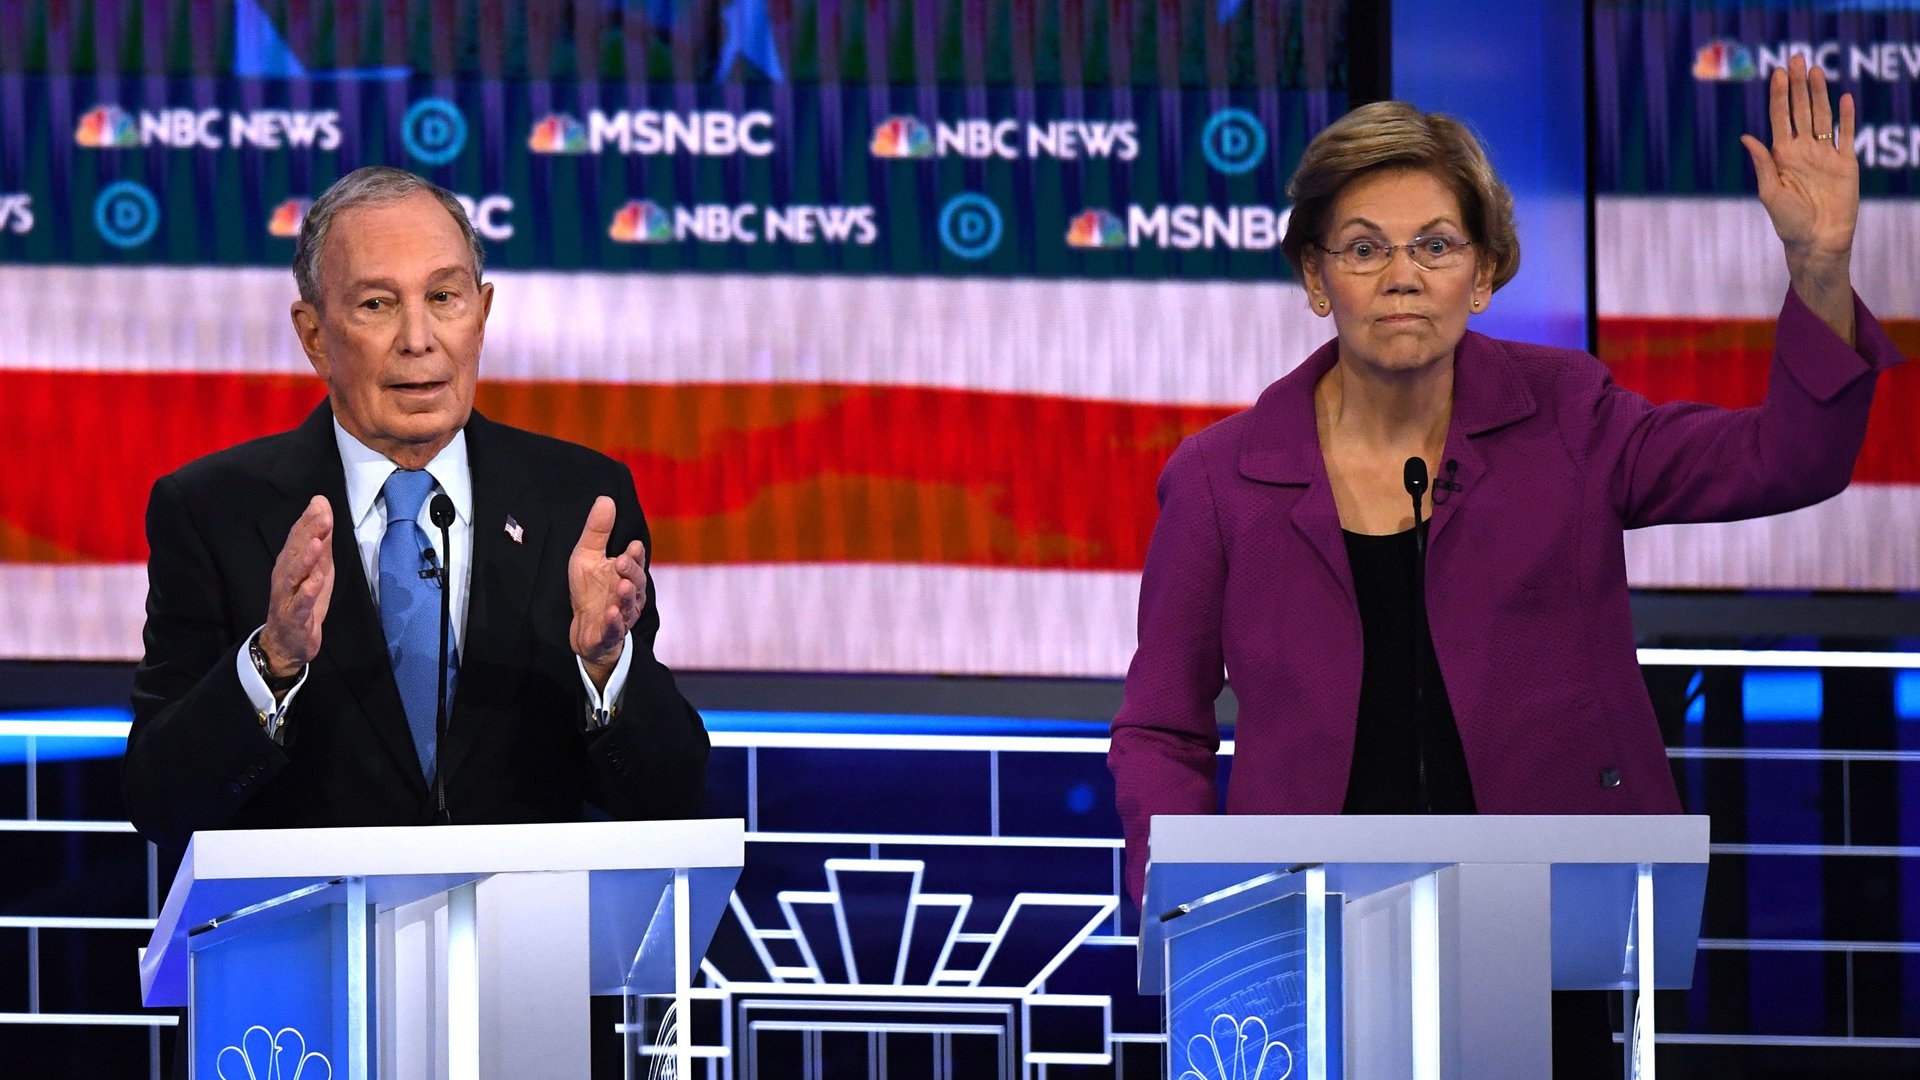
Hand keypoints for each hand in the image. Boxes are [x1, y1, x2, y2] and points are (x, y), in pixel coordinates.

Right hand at [259, 496, 333, 676]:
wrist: (288, 641)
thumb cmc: (304, 600)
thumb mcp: (318, 568)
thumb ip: (321, 540)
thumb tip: (322, 507)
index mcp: (290, 562)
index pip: (298, 537)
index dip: (309, 520)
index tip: (321, 503)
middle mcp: (285, 576)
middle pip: (296, 552)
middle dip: (309, 533)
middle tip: (323, 516)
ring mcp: (288, 596)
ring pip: (295, 575)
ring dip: (305, 559)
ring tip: (316, 543)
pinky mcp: (294, 616)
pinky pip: (301, 603)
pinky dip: (308, 591)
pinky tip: (317, 580)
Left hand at [568, 496, 647, 687]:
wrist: (585, 630)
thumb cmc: (590, 590)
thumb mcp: (587, 557)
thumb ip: (598, 531)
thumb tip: (606, 498)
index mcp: (626, 574)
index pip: (636, 562)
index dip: (635, 556)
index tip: (631, 546)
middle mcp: (629, 595)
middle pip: (636, 583)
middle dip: (631, 572)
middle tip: (622, 562)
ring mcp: (622, 616)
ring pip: (629, 605)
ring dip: (626, 596)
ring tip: (621, 586)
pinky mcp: (610, 634)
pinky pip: (615, 629)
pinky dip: (615, 622)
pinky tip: (611, 613)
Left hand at [1741, 55, 1857, 338]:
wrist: (1817, 241)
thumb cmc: (1788, 222)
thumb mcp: (1770, 193)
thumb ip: (1762, 164)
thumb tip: (1747, 137)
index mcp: (1782, 156)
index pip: (1779, 118)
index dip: (1779, 95)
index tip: (1777, 73)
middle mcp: (1803, 151)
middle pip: (1801, 110)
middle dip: (1798, 86)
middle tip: (1796, 58)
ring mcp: (1824, 155)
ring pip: (1822, 117)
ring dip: (1819, 93)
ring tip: (1815, 71)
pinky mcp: (1846, 163)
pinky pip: (1846, 135)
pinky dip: (1846, 117)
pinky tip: (1844, 98)